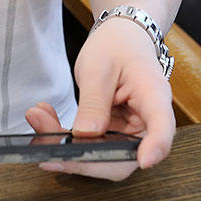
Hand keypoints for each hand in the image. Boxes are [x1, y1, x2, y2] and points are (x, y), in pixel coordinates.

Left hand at [25, 17, 174, 179]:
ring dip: (65, 145)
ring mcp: (129, 132)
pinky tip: (44, 117)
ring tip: (37, 118)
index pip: (162, 128)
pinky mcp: (112, 134)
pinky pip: (90, 145)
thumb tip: (84, 135)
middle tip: (46, 142)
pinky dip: (64, 136)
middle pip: (124, 156)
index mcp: (154, 97)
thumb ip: (93, 103)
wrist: (120, 39)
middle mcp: (146, 122)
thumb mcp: (99, 68)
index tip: (144, 160)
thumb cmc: (116, 47)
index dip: (156, 148)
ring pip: (101, 155)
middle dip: (82, 156)